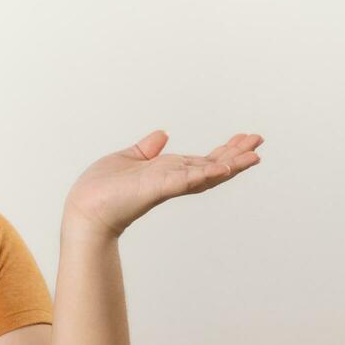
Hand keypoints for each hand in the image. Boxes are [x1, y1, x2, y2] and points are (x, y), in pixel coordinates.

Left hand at [63, 130, 262, 238]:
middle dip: (236, 155)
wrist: (84, 209)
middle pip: (212, 167)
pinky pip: (182, 181)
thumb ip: (147, 149)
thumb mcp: (129, 159)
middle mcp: (171, 180)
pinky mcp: (154, 188)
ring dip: (230, 165)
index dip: (225, 151)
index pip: (203, 160)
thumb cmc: (102, 190)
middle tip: (260, 141)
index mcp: (167, 172)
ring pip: (204, 174)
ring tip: (253, 155)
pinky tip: (223, 169)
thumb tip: (161, 134)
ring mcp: (165, 185)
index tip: (245, 138)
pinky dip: (202, 174)